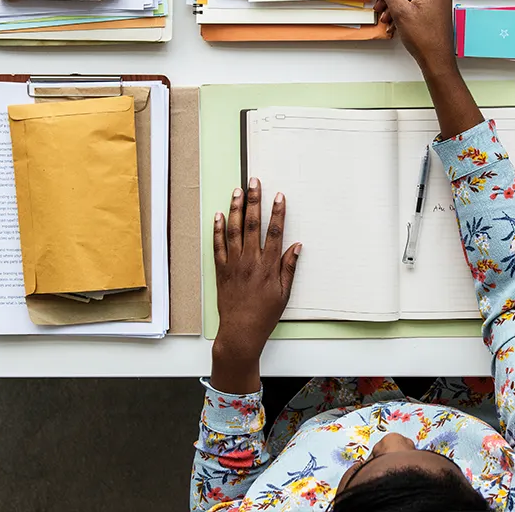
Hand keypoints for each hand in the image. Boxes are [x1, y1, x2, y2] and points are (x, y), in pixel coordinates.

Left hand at [210, 179, 301, 393]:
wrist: (240, 331)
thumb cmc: (265, 314)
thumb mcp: (284, 293)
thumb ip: (289, 267)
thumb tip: (296, 246)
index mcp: (268, 266)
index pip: (275, 232)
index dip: (277, 212)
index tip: (279, 196)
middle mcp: (250, 261)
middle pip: (252, 224)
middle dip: (254, 201)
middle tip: (254, 183)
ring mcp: (234, 264)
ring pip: (233, 230)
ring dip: (236, 209)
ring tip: (237, 191)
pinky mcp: (221, 270)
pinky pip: (217, 245)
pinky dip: (218, 229)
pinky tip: (219, 215)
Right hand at [373, 0, 454, 74]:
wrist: (436, 60)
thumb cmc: (426, 40)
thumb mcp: (400, 11)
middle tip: (380, 3)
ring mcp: (437, 0)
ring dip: (394, 3)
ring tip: (386, 16)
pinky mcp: (434, 9)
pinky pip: (415, 3)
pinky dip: (403, 10)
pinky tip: (394, 22)